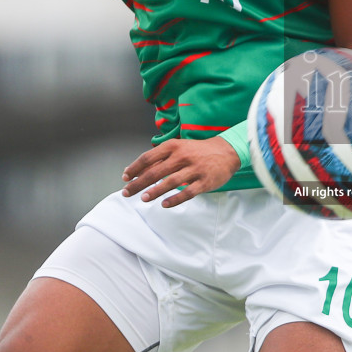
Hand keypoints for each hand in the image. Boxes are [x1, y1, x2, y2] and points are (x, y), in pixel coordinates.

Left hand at [122, 137, 239, 207]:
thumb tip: (136, 171)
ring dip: (155, 191)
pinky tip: (165, 205)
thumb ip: (159, 159)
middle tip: (127, 192)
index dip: (134, 168)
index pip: (148, 157)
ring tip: (144, 198)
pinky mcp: (204, 181)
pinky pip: (188, 192)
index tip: (125, 178)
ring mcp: (194, 169)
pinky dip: (175, 199)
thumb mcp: (178, 149)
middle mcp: (182, 156)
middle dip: (139, 183)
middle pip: (156, 171)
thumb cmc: (197, 151)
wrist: (226, 152)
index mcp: (173, 146)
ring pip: (171, 182)